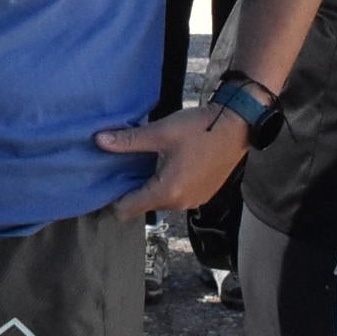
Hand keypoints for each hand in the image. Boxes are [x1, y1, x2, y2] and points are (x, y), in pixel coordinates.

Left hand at [97, 104, 248, 219]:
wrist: (238, 125)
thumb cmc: (200, 128)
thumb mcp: (160, 132)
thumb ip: (129, 140)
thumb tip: (98, 140)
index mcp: (167, 192)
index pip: (126, 210)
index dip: (112, 197)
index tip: (105, 180)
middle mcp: (180, 204)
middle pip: (142, 205)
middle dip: (131, 188)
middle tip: (124, 164)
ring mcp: (194, 201)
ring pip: (159, 200)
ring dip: (150, 185)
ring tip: (146, 161)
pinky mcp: (203, 194)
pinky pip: (175, 196)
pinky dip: (167, 184)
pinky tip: (167, 163)